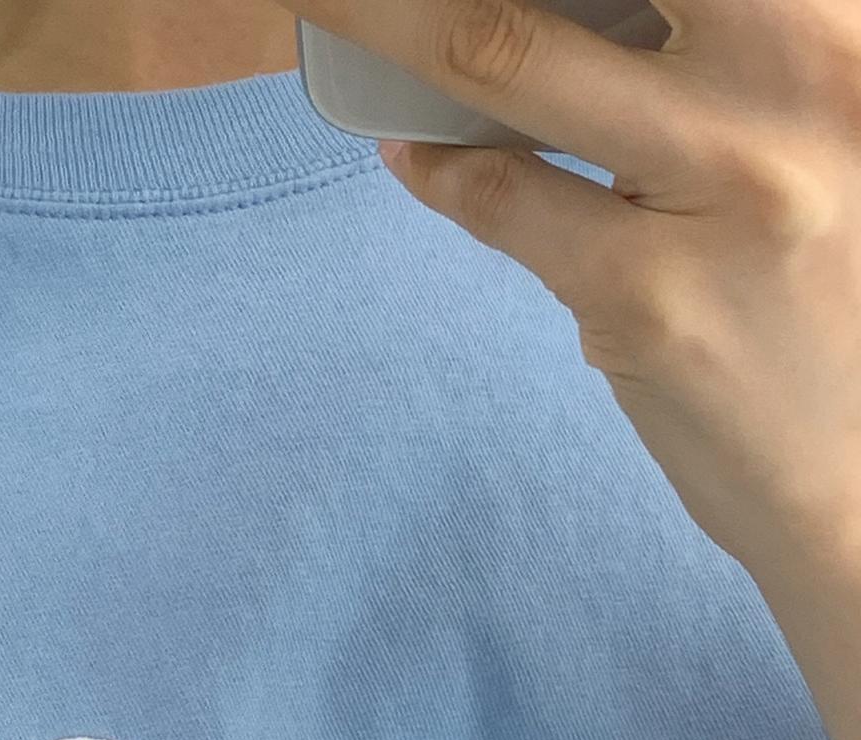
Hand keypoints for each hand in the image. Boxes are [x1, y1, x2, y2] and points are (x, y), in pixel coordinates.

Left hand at [278, 0, 860, 589]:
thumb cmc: (830, 287)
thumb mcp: (812, 131)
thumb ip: (723, 58)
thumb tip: (576, 14)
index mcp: (844, 28)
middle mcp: (807, 73)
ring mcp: (727, 181)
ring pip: (512, 52)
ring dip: (399, 25)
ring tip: (347, 11)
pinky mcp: (647, 294)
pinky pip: (501, 198)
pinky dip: (438, 170)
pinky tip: (413, 155)